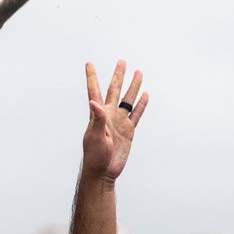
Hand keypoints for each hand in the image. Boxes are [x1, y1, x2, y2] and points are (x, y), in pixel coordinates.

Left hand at [83, 60, 148, 181]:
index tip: (89, 63)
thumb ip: (97, 119)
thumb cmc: (95, 156)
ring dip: (133, 87)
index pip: (94, 91)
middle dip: (118, 76)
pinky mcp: (128, 131)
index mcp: (98, 114)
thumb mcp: (95, 137)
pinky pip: (136, 114)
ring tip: (138, 72)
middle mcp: (109, 115)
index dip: (92, 77)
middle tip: (122, 62)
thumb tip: (94, 102)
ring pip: (128, 100)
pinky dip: (141, 105)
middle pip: (115, 90)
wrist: (103, 172)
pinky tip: (145, 94)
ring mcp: (119, 122)